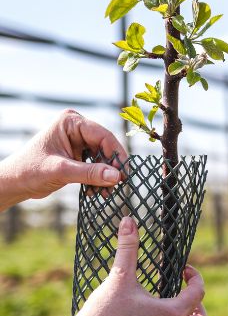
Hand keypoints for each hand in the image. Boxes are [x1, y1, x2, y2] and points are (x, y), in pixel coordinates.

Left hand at [0, 109, 126, 208]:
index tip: (124, 175)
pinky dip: (98, 179)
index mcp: (71, 122)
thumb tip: (116, 176)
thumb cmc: (30, 171)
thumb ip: (89, 173)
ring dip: (106, 176)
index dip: (116, 155)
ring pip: (103, 158)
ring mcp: (78, 141)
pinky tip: (96, 191)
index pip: (103, 136)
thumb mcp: (61, 171)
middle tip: (116, 186)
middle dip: (111, 168)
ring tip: (104, 193)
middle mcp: (77, 128)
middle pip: (106, 147)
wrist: (14, 182)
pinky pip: (97, 165)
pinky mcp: (78, 154)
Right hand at [73, 217, 208, 315]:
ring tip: (178, 315)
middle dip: (199, 308)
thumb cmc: (103, 311)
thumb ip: (128, 248)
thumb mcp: (119, 277)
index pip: (198, 292)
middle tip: (187, 298)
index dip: (195, 277)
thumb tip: (128, 220)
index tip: (185, 270)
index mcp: (173, 312)